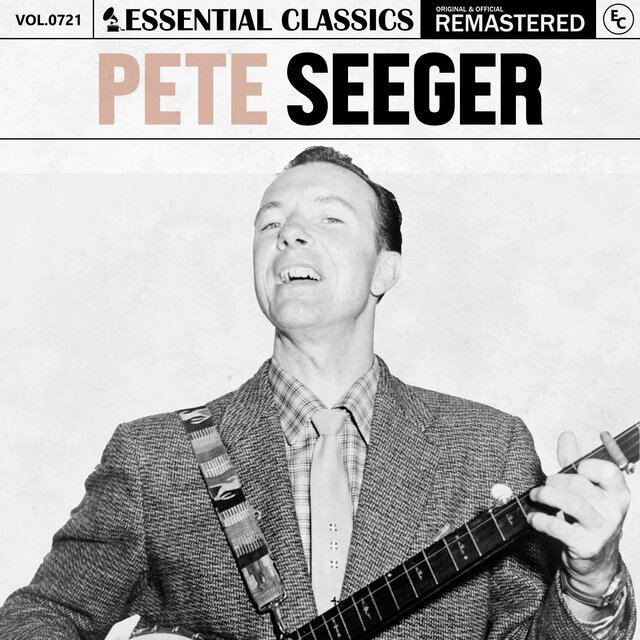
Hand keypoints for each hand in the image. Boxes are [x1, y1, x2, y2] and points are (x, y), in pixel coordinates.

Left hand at [527, 431, 629, 612]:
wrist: (595, 557)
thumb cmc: (588, 515)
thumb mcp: (585, 487)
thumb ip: (573, 460)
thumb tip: (567, 435)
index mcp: (617, 492)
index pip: (608, 471)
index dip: (587, 465)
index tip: (574, 468)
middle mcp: (614, 510)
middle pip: (580, 485)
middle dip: (555, 481)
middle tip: (545, 484)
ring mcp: (602, 530)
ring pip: (572, 504)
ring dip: (546, 496)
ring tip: (535, 496)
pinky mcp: (587, 546)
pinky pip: (559, 527)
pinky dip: (540, 519)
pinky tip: (533, 517)